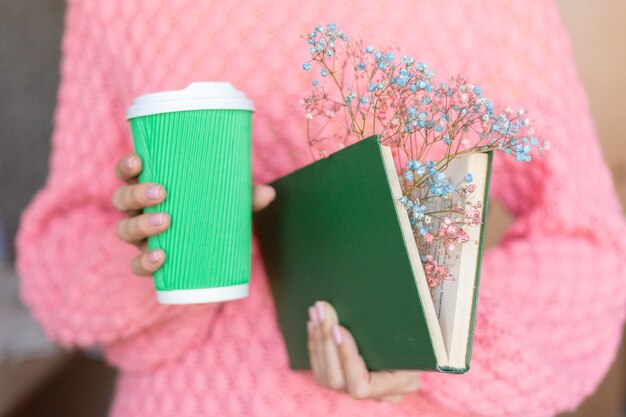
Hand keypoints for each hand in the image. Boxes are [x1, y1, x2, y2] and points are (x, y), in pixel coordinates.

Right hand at [113, 153, 275, 275]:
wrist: (211, 243)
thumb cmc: (212, 208)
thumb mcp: (227, 198)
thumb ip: (245, 195)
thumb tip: (269, 193)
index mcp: (149, 185)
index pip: (127, 172)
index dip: (126, 166)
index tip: (138, 160)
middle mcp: (138, 210)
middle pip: (122, 199)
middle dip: (137, 194)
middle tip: (161, 193)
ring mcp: (140, 236)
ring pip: (124, 229)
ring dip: (140, 226)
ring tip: (165, 222)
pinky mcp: (148, 259)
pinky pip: (137, 264)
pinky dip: (145, 262)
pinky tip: (161, 257)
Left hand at [307, 301, 420, 403]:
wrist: (418, 340)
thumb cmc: (422, 329)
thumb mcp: (419, 327)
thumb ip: (402, 322)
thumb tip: (391, 294)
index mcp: (402, 383)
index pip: (361, 385)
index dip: (346, 358)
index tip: (339, 327)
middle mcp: (381, 395)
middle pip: (338, 380)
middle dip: (326, 342)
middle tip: (322, 310)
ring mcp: (361, 391)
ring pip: (326, 377)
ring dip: (318, 341)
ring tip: (316, 312)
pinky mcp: (345, 384)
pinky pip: (322, 371)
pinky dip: (316, 346)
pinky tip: (314, 324)